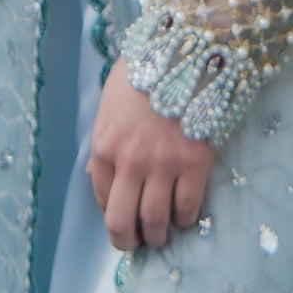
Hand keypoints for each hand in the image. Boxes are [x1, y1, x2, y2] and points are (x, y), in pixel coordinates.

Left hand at [89, 57, 214, 250]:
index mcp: (104, 145)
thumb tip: (99, 174)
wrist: (185, 50)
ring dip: (157, 235)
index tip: (121, 215)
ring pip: (155, 221)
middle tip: (136, 242)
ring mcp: (163, 164)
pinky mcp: (194, 163)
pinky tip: (184, 213)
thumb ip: (106, 138)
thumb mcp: (111, 100)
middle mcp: (130, 161)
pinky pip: (188, 207)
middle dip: (127, 240)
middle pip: (121, 221)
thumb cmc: (145, 71)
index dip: (110, 213)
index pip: (101, 198)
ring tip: (161, 233)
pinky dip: (185, 218)